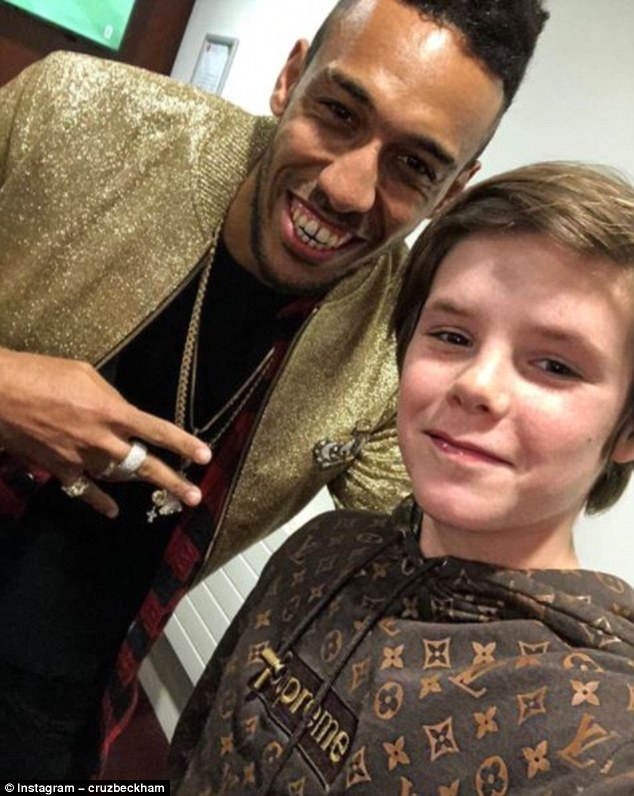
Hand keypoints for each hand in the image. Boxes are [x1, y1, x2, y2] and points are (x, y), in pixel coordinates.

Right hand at [0, 348, 210, 516]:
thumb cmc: (41, 374)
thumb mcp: (85, 374)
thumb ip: (111, 396)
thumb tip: (123, 412)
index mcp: (111, 412)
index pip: (156, 430)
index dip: (183, 443)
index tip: (205, 456)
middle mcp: (101, 440)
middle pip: (144, 465)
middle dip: (172, 482)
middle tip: (193, 497)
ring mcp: (80, 458)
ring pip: (118, 477)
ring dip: (140, 485)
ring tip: (164, 496)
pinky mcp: (59, 469)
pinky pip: (84, 491)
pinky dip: (99, 502)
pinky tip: (113, 512)